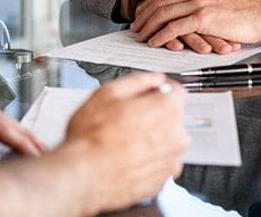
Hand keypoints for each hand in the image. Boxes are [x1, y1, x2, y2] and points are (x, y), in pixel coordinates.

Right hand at [61, 72, 187, 213]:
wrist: (84, 176)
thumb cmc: (91, 138)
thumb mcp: (107, 93)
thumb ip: (137, 81)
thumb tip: (152, 79)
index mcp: (167, 110)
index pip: (177, 92)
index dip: (159, 90)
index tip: (148, 93)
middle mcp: (176, 137)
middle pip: (171, 118)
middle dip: (152, 115)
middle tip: (125, 118)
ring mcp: (170, 162)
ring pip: (165, 142)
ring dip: (149, 139)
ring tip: (121, 140)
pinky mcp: (162, 181)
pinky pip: (158, 163)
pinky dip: (146, 160)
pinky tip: (124, 157)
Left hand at [130, 0, 260, 51]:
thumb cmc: (245, 13)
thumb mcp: (218, 1)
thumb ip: (201, 3)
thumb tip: (186, 12)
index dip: (150, 5)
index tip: (141, 14)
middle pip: (160, 2)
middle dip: (144, 16)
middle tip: (134, 27)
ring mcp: (199, 3)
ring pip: (163, 14)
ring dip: (148, 26)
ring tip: (140, 36)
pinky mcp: (203, 18)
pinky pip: (174, 27)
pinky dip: (161, 35)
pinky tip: (154, 42)